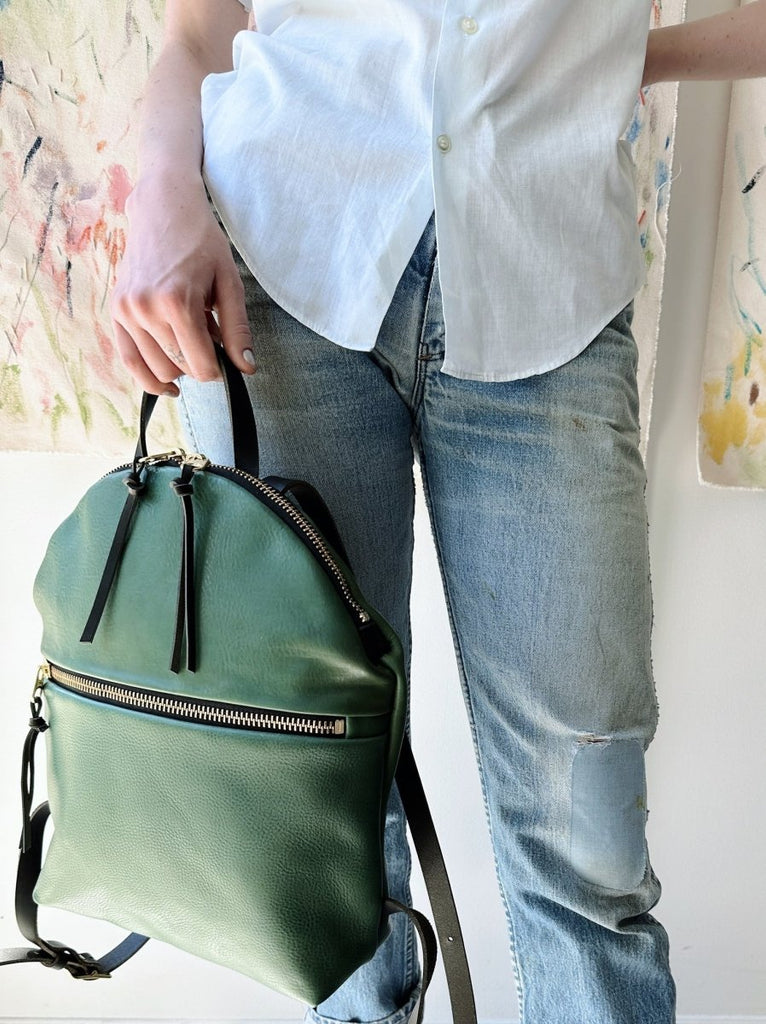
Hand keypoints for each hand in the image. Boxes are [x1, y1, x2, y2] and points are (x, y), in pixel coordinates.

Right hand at [110, 174, 254, 395]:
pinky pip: (129, 360)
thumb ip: (237, 329)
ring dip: (177, 363)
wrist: (163, 210)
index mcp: (177, 302)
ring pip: (156, 368)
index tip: (226, 361)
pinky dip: (148, 377)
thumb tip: (246, 368)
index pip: (201, 365)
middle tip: (209, 337)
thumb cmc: (201, 243)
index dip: (218, 369)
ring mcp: (126, 311)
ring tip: (188, 335)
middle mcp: (146, 309)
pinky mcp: (116, 311)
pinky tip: (167, 385)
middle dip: (199, 363)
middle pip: (179, 368)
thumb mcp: (230, 283)